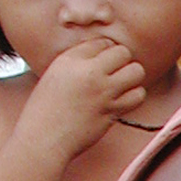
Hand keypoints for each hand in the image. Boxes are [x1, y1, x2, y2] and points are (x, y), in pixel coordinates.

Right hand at [20, 37, 148, 162]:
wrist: (43, 138)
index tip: (101, 63)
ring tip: (123, 84)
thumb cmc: (45, 109)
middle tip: (115, 71)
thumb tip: (102, 56)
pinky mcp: (112, 111)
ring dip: (133, 76)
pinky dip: (135, 95)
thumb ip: (76, 62)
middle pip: (123, 52)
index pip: (102, 42)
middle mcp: (88, 72)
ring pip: (136, 72)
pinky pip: (137, 95)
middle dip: (122, 60)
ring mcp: (102, 92)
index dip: (105, 51)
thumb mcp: (54, 75)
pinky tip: (124, 99)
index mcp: (70, 59)